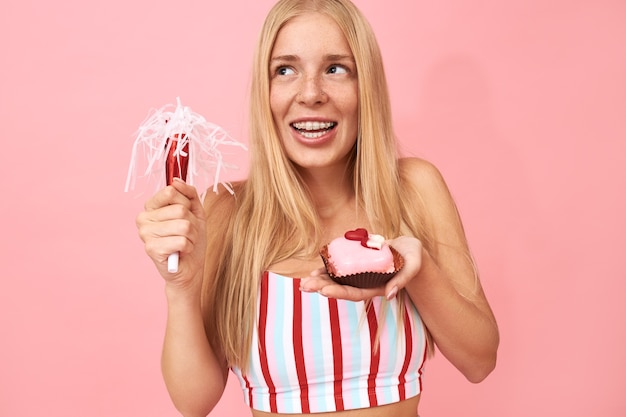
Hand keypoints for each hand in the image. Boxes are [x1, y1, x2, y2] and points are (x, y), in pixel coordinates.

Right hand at [136, 178, 206, 288]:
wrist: (190, 267)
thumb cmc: (191, 238)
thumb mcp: (195, 211)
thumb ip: (188, 193)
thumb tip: (176, 181)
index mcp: (151, 206)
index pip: (170, 192)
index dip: (186, 203)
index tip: (186, 214)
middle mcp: (143, 218)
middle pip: (180, 210)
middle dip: (192, 223)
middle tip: (187, 233)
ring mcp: (145, 234)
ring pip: (183, 226)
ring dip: (192, 236)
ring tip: (185, 242)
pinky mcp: (151, 249)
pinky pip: (182, 241)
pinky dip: (188, 247)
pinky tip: (181, 252)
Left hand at [299, 236, 423, 300]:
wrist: (410, 251)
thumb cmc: (413, 258)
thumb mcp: (412, 266)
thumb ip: (402, 280)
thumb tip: (390, 295)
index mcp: (377, 287)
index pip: (355, 292)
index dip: (338, 292)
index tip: (323, 291)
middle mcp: (365, 282)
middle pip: (341, 287)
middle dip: (322, 287)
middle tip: (304, 286)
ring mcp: (360, 273)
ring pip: (337, 279)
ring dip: (321, 280)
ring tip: (304, 282)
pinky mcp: (357, 261)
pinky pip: (340, 266)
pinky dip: (328, 267)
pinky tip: (315, 269)